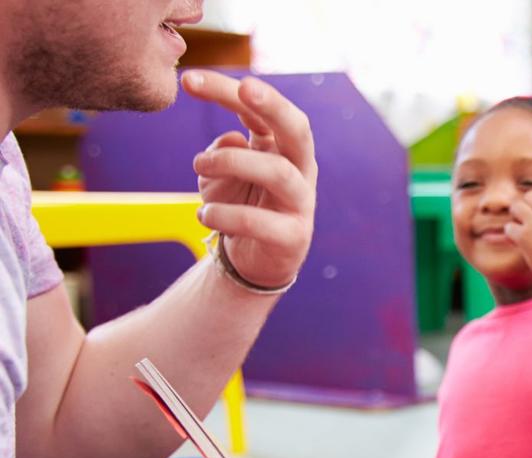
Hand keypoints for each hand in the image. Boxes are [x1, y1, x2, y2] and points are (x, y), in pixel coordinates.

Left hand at [183, 71, 316, 289]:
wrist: (252, 261)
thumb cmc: (237, 206)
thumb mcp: (219, 174)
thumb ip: (222, 153)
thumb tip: (235, 143)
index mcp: (281, 146)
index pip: (260, 110)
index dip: (228, 91)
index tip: (189, 80)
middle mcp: (300, 169)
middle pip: (297, 129)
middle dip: (274, 105)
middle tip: (245, 89)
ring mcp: (301, 203)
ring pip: (279, 172)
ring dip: (234, 163)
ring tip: (199, 165)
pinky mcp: (293, 237)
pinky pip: (260, 221)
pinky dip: (225, 214)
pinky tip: (204, 214)